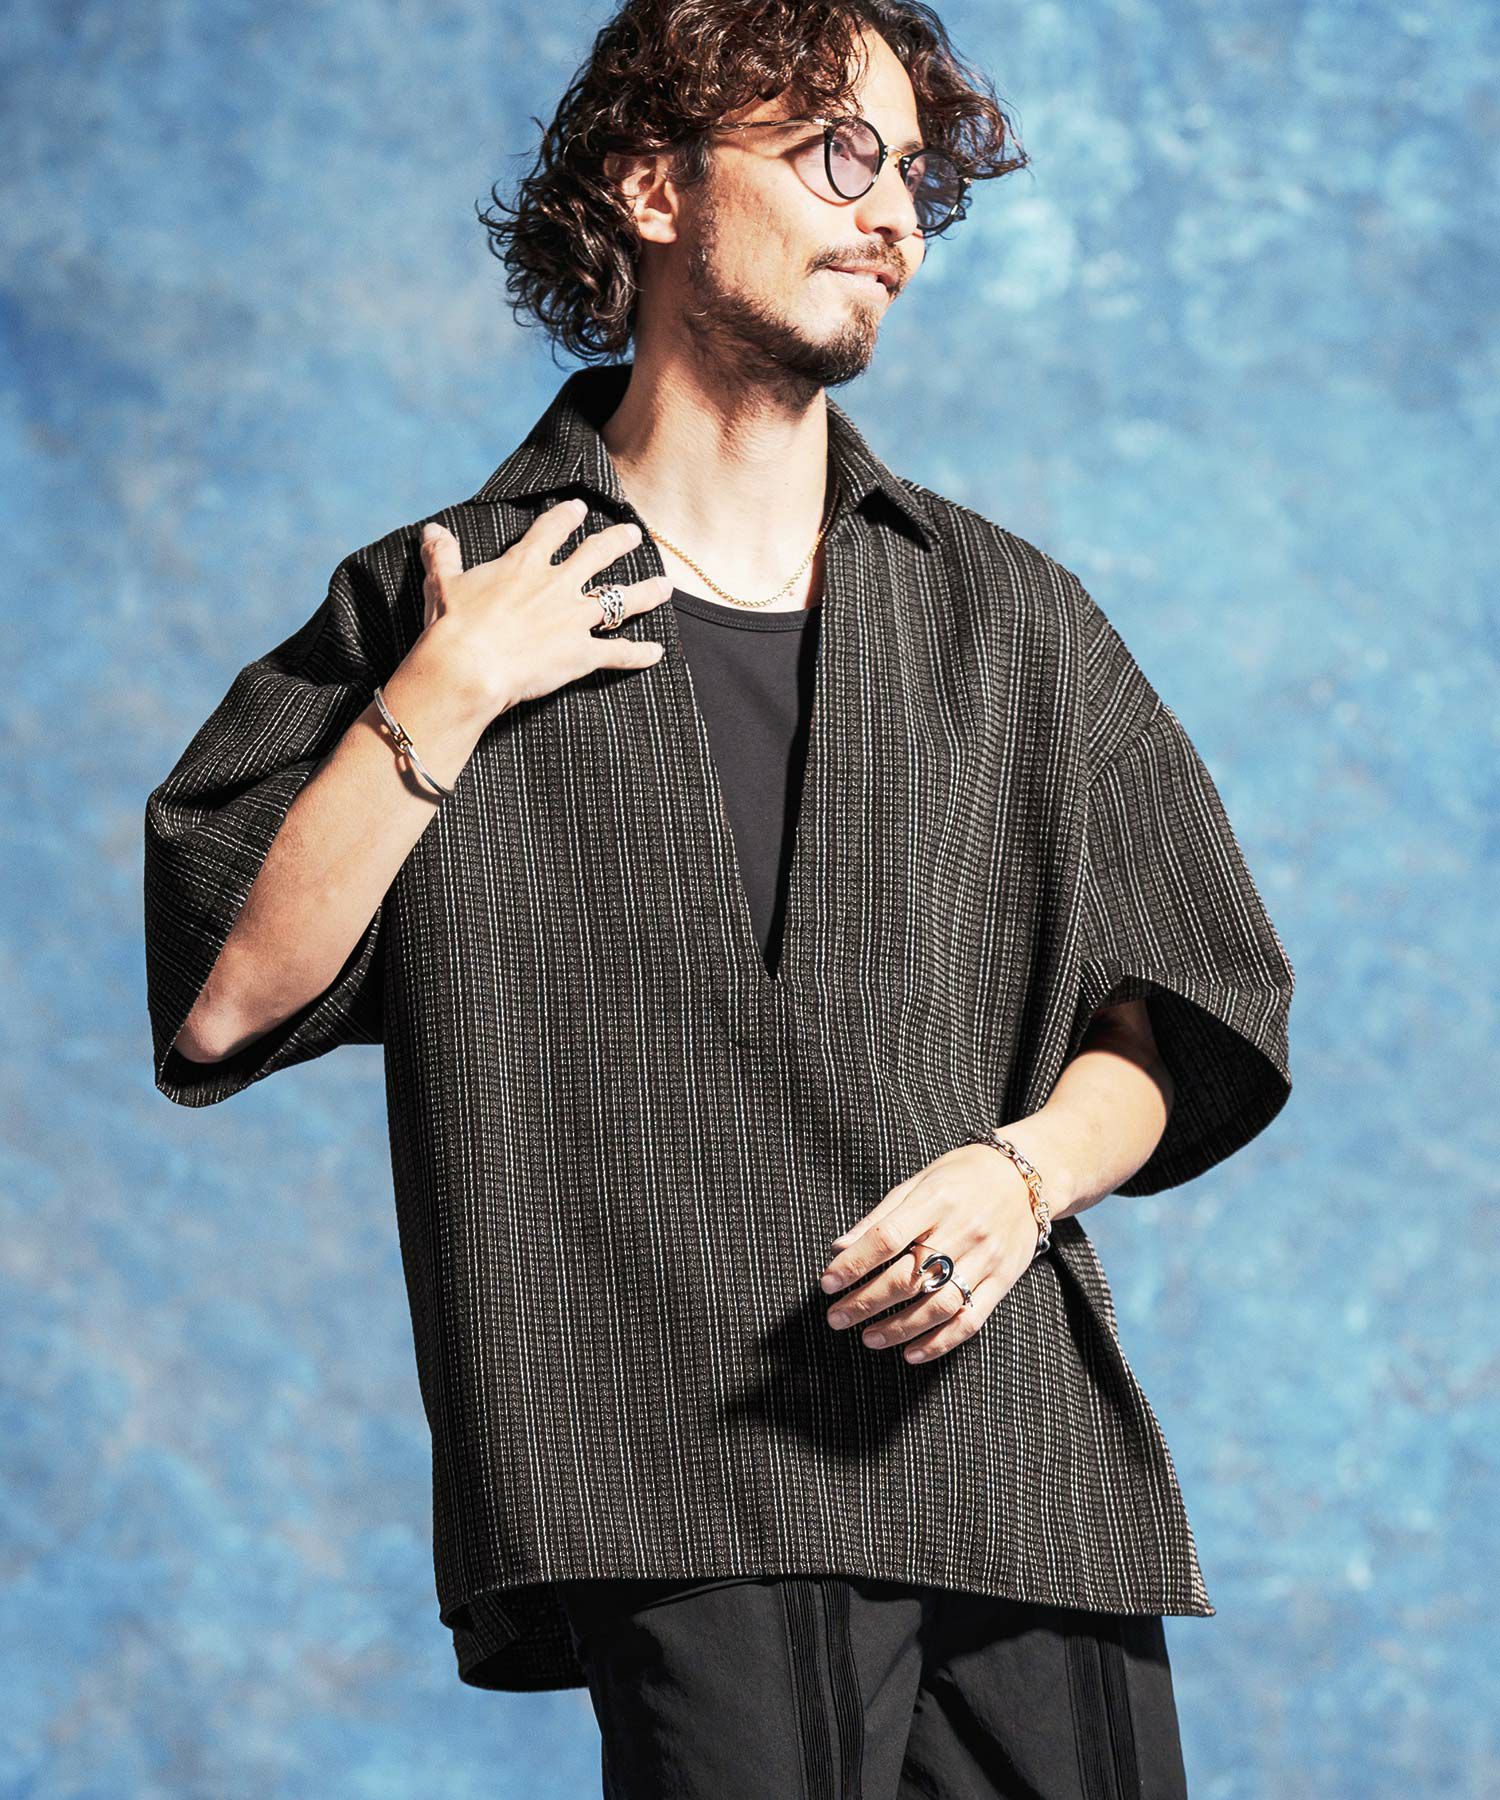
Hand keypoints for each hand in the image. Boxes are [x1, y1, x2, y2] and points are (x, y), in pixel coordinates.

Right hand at [416, 500, 671, 726]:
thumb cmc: (452, 625)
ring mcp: (573, 619)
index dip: (566, 517)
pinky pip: (618, 653)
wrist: (468, 666)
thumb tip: (431, 531)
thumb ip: (442, 555)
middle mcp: (557, 585)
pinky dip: (639, 655)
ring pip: (620, 600)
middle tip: (633, 535)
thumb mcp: (443, 583)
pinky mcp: (582, 654)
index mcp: (525, 564)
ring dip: (646, 593)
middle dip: (618, 542)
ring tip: (665, 586)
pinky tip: (657, 653)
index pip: (551, 530)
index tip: (578, 508)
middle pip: (597, 555)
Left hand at [818, 1137, 1045, 1364]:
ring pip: (937, 1305)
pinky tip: (911, 1353)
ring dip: (897, 1328)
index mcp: (935, 1201)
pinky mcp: (1002, 1280)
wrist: (1026, 1177)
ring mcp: (985, 1258)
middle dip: (865, 1303)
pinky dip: (939, 1342)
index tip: (827, 1283)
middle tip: (836, 1318)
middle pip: (907, 1277)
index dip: (853, 1264)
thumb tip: (839, 1250)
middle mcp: (962, 1230)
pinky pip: (970, 1319)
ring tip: (868, 1338)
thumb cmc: (962, 1177)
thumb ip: (880, 1217)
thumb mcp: (919, 1182)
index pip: (886, 1238)